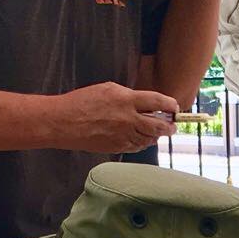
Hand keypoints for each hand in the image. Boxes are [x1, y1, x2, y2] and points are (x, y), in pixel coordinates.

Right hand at [47, 82, 178, 152]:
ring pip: (149, 139)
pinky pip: (137, 147)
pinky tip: (142, 138)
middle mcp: (128, 119)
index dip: (170, 105)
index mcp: (127, 100)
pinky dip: (143, 142)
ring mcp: (123, 135)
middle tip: (172, 125)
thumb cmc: (83, 102)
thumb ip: (130, 96)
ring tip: (157, 131)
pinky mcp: (118, 147)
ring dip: (156, 135)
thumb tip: (146, 104)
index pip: (158, 102)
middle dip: (169, 126)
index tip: (174, 107)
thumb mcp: (108, 90)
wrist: (64, 122)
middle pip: (159, 126)